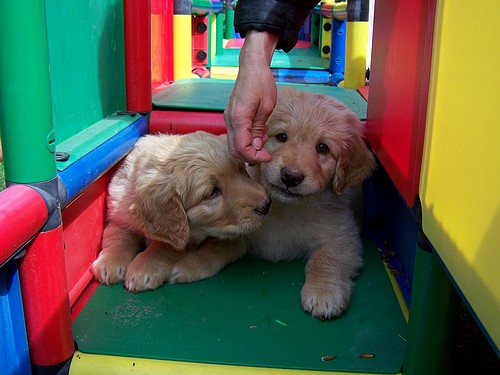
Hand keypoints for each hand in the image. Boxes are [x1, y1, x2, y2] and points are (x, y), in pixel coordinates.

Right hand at [224, 30, 278, 163]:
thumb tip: (255, 147)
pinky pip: (235, 134)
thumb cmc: (261, 82)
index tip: (267, 156)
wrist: (251, 66)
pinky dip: (245, 140)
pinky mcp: (231, 116)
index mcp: (238, 118)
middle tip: (266, 154)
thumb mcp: (266, 107)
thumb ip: (259, 129)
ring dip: (248, 148)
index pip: (241, 148)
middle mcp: (229, 119)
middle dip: (250, 156)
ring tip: (263, 140)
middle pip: (234, 149)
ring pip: (233, 143)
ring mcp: (228, 118)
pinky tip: (258, 133)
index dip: (254, 156)